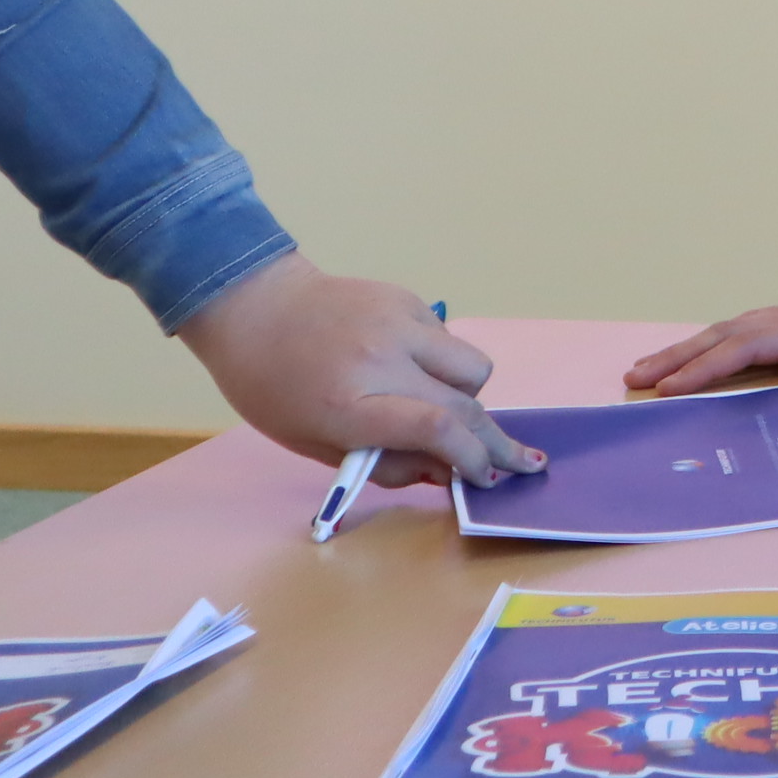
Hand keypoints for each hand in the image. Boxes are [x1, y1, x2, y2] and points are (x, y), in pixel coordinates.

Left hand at [173, 255, 543, 488]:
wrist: (256, 307)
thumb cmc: (274, 389)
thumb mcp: (316, 443)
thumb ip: (384, 462)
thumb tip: (447, 471)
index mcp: (350, 404)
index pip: (436, 429)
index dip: (472, 457)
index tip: (488, 478)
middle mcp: (382, 360)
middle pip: (466, 403)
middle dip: (496, 440)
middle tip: (521, 461)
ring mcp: (400, 323)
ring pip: (472, 368)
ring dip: (468, 395)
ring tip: (436, 401)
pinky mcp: (409, 300)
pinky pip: (448, 342)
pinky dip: (440, 363)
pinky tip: (405, 363)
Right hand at [625, 267, 777, 397]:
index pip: (744, 349)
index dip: (703, 370)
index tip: (664, 390)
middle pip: (726, 336)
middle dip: (679, 357)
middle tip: (634, 376)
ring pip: (735, 330)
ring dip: (694, 348)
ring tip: (657, 365)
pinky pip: (752, 331)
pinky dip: (722, 342)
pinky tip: (715, 350)